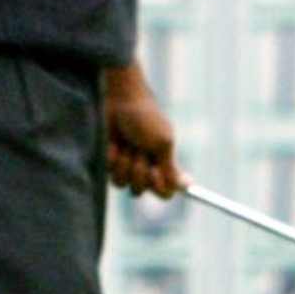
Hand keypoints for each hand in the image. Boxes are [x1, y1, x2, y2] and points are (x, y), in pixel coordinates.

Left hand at [103, 72, 185, 196]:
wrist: (121, 101)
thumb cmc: (146, 119)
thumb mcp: (163, 142)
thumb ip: (170, 168)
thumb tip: (185, 186)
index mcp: (162, 165)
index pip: (165, 192)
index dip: (160, 188)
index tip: (155, 172)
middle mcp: (145, 169)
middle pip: (141, 190)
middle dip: (139, 170)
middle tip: (140, 152)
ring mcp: (126, 166)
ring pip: (123, 184)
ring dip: (124, 163)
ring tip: (127, 144)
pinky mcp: (110, 162)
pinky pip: (110, 173)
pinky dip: (112, 158)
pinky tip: (115, 144)